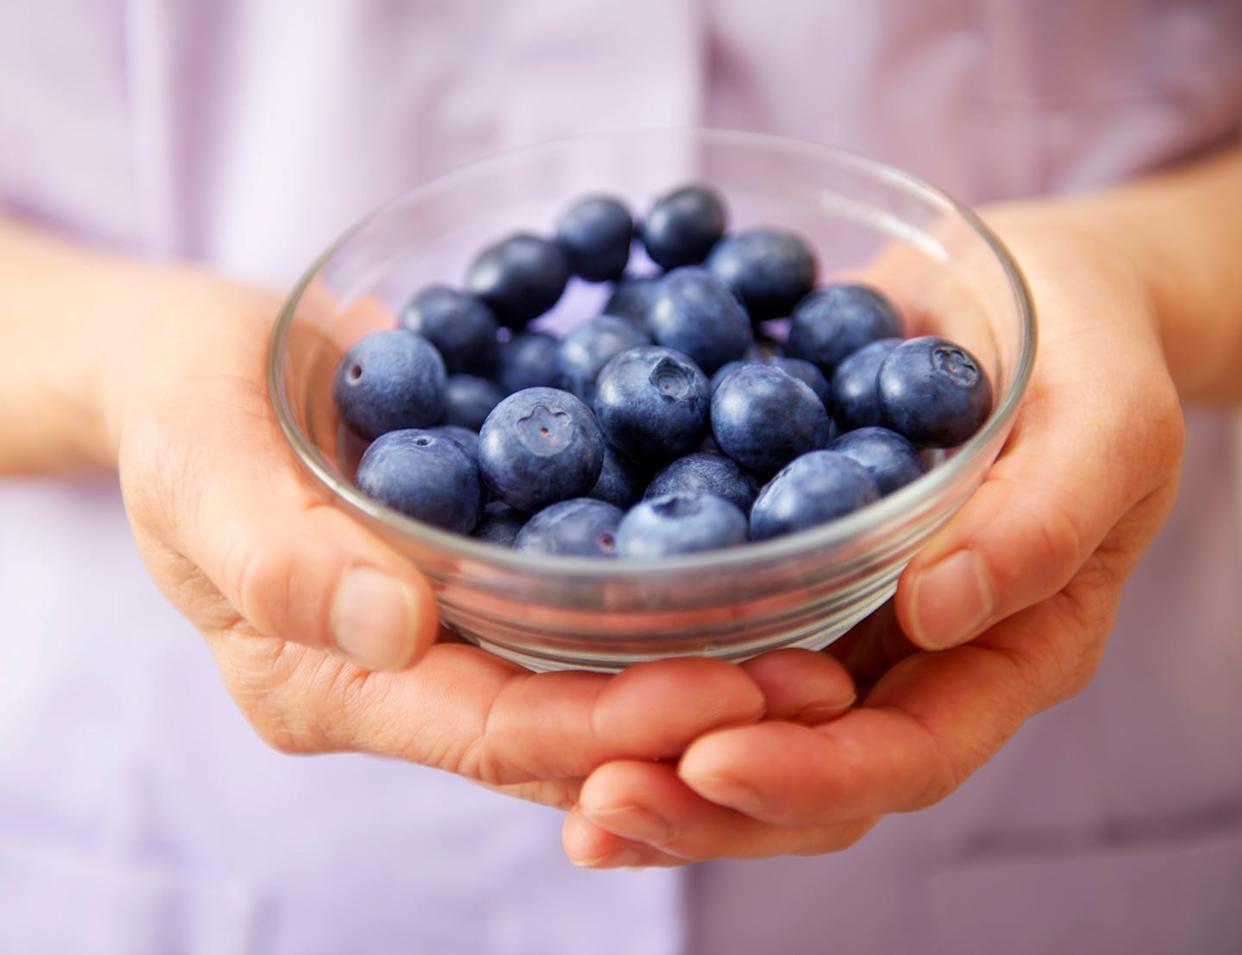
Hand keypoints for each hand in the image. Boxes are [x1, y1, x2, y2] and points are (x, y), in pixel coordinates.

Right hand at [108, 266, 857, 814]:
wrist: (203, 363)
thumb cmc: (178, 406)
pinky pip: (595, 605)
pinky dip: (677, 596)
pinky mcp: (497, 573)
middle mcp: (410, 679)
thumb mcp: (197, 462)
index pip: (490, 730)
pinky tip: (769, 563)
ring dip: (709, 669)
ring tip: (829, 649)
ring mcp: (459, 632)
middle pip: (566, 731)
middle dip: (693, 718)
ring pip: (596, 681)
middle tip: (823, 690)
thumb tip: (396, 625)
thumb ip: (278, 555)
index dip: (610, 724)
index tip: (729, 694)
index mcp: (327, 682)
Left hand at [564, 209, 1185, 865]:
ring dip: (645, 756)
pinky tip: (537, 660)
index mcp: (1003, 652)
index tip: (714, 758)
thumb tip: (936, 610)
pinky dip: (625, 656)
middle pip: (805, 773)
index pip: (911, 754)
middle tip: (598, 802)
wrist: (1012, 300)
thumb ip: (1044, 520)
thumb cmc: (1088, 354)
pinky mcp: (772, 568)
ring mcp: (833, 620)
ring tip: (552, 773)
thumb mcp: (1104, 421)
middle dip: (702, 802)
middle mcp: (907, 662)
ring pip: (738, 723)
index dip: (814, 773)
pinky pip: (699, 628)